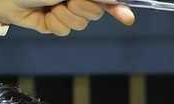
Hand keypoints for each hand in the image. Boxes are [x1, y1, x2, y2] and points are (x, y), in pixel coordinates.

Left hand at [0, 0, 134, 35]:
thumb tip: (117, 2)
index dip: (117, 7)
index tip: (127, 16)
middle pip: (96, 12)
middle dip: (83, 8)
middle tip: (68, 0)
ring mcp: (66, 10)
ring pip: (81, 23)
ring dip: (66, 16)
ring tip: (52, 5)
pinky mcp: (56, 23)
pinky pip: (65, 30)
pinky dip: (55, 23)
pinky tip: (45, 15)